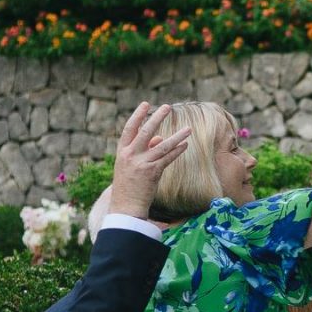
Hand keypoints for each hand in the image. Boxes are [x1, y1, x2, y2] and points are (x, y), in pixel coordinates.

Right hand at [109, 101, 189, 218]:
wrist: (125, 207)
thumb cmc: (128, 187)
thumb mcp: (130, 166)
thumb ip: (144, 150)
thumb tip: (160, 137)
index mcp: (122, 153)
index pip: (129, 129)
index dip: (137, 115)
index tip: (145, 104)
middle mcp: (130, 156)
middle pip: (145, 132)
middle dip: (157, 118)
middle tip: (167, 107)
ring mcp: (141, 164)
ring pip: (162, 145)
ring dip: (177, 136)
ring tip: (189, 128)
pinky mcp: (152, 173)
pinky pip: (168, 158)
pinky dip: (178, 151)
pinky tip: (186, 145)